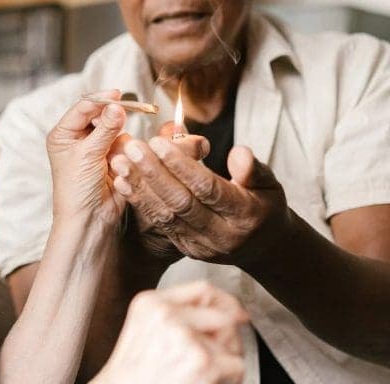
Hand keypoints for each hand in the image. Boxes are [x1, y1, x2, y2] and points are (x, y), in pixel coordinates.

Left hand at [46, 91, 128, 229]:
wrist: (89, 219)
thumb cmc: (77, 189)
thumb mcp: (88, 154)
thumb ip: (105, 128)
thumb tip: (117, 106)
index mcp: (63, 134)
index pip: (83, 108)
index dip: (100, 100)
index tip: (117, 95)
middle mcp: (78, 139)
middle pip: (101, 116)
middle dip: (112, 123)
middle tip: (124, 123)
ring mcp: (96, 149)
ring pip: (116, 131)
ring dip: (118, 143)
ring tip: (113, 162)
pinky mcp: (112, 159)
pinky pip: (125, 146)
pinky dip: (125, 154)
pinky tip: (119, 168)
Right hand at [93, 281, 246, 383]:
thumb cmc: (133, 375)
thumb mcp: (144, 330)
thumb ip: (175, 314)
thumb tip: (228, 311)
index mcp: (150, 303)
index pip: (203, 289)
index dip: (226, 302)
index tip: (238, 314)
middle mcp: (166, 315)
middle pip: (223, 315)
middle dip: (228, 338)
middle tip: (216, 358)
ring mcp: (185, 338)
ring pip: (232, 341)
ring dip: (226, 360)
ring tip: (204, 373)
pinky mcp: (202, 363)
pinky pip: (237, 364)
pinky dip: (229, 378)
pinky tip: (207, 382)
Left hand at [110, 137, 291, 266]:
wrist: (261, 247)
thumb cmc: (264, 206)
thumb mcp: (270, 185)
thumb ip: (253, 169)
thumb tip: (238, 152)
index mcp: (244, 216)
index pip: (207, 188)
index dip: (181, 165)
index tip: (159, 142)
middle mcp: (220, 235)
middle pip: (181, 202)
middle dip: (153, 173)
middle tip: (132, 147)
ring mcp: (200, 246)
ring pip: (165, 215)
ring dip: (139, 186)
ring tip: (119, 161)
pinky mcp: (185, 248)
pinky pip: (159, 223)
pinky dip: (140, 201)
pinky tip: (122, 181)